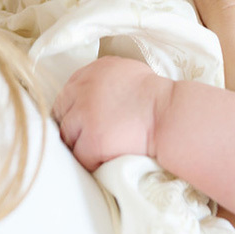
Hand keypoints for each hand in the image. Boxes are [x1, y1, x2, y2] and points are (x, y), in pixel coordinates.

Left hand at [51, 56, 173, 171]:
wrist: (172, 115)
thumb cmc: (159, 98)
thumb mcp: (129, 73)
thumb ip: (104, 81)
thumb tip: (93, 95)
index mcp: (94, 71)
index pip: (68, 92)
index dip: (74, 110)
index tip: (82, 122)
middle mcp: (84, 89)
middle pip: (62, 113)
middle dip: (72, 127)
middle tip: (87, 139)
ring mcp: (86, 115)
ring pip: (68, 137)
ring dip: (80, 146)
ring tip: (97, 152)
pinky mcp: (92, 140)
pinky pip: (81, 157)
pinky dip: (91, 163)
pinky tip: (104, 162)